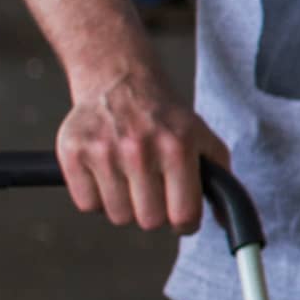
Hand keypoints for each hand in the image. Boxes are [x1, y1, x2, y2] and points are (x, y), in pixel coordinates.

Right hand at [58, 65, 229, 232]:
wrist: (118, 77)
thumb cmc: (163, 115)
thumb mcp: (202, 137)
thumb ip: (220, 179)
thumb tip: (227, 221)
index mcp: (177, 146)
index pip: (184, 216)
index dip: (184, 222)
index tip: (180, 213)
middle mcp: (139, 149)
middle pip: (149, 222)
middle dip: (154, 211)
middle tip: (152, 187)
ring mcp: (103, 151)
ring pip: (117, 217)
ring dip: (125, 205)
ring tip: (128, 176)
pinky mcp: (73, 152)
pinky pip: (87, 205)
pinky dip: (96, 196)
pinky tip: (106, 172)